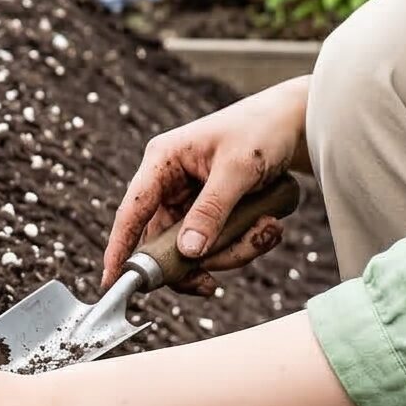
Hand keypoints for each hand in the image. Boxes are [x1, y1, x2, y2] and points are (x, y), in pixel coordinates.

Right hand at [100, 76, 308, 296]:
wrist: (294, 123)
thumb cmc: (261, 130)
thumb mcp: (238, 169)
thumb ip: (212, 211)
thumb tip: (188, 252)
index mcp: (163, 161)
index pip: (132, 211)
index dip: (119, 247)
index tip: (111, 282)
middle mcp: (170, 184)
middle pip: (166, 242)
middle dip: (199, 260)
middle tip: (215, 281)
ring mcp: (191, 201)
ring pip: (196, 250)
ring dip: (233, 250)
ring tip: (267, 228)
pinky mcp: (212, 213)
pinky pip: (219, 244)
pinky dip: (245, 243)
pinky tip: (268, 225)